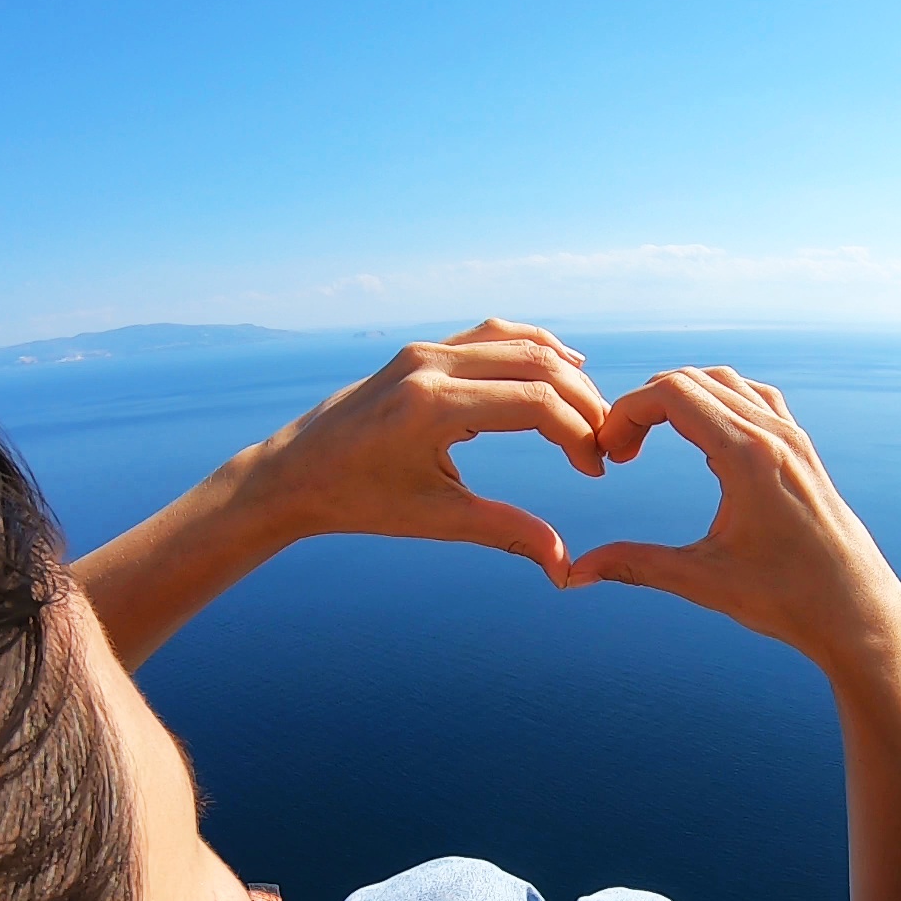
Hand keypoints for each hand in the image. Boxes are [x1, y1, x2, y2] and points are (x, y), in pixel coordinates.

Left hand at [243, 320, 604, 586]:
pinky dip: (532, 348)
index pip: (534, 403)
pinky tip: (562, 366)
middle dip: (584, 402)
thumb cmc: (359, 502)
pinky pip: (491, 334)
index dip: (578, 435)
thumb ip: (506, 531)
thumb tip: (565, 566)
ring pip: (517, 339)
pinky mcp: (422, 350)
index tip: (594, 471)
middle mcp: (430, 364)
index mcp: (432, 406)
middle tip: (605, 443)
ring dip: (564, 371)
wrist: (295, 473)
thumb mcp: (436, 519)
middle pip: (537, 362)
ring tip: (592, 412)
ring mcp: (425, 350)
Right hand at [567, 367, 900, 676]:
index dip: (626, 412)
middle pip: (692, 379)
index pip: (672, 393)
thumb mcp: (704, 581)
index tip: (607, 452)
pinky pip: (753, 396)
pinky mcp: (802, 448)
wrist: (856, 611)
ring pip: (724, 381)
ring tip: (650, 440)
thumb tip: (574, 573)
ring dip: (679, 398)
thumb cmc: (788, 599)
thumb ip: (636, 566)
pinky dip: (715, 401)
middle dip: (644, 405)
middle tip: (620, 452)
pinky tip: (701, 439)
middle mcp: (773, 433)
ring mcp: (792, 436)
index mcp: (748, 456)